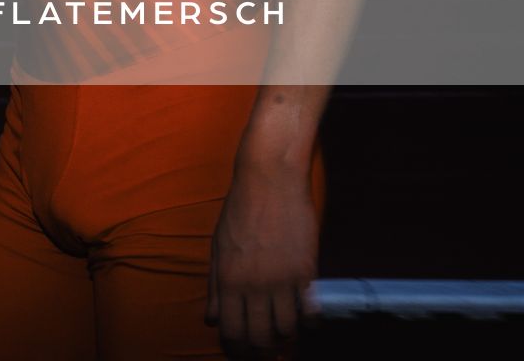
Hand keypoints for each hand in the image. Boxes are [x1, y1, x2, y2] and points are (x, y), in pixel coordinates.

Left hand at [206, 162, 319, 358]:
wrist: (269, 180)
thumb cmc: (239, 211)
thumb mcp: (218, 247)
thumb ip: (216, 287)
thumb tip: (212, 320)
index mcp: (229, 280)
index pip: (231, 332)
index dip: (237, 349)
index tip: (243, 353)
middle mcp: (254, 285)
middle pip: (259, 338)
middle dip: (262, 351)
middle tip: (267, 351)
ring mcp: (282, 280)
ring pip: (287, 330)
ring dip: (286, 336)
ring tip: (285, 332)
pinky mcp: (307, 271)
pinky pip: (311, 312)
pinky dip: (309, 321)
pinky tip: (305, 315)